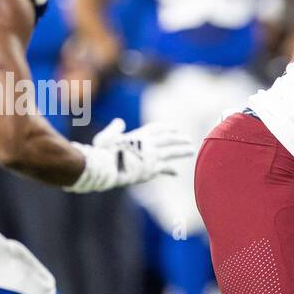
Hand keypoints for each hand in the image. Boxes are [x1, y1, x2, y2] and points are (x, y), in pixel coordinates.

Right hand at [66, 118, 194, 192]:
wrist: (106, 168)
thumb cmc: (102, 153)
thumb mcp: (106, 136)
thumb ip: (115, 129)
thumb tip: (120, 121)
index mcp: (138, 135)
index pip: (156, 128)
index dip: (167, 128)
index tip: (175, 128)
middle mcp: (148, 144)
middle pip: (169, 139)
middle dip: (180, 139)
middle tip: (189, 140)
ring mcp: (151, 157)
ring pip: (172, 152)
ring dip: (183, 151)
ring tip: (192, 150)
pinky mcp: (151, 170)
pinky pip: (165, 169)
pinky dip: (171, 170)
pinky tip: (176, 172)